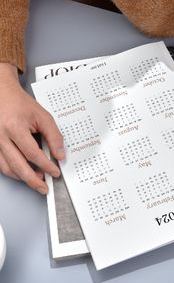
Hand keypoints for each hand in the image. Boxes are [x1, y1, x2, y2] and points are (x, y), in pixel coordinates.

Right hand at [0, 63, 64, 194]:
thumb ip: (54, 135)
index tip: (55, 171)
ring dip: (23, 178)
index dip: (45, 165)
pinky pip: (2, 165)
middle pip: (17, 166)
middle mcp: (1, 137)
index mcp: (14, 127)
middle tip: (45, 187)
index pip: (32, 153)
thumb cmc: (20, 104)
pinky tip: (25, 173)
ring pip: (7, 169)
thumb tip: (59, 155)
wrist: (1, 94)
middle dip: (33, 180)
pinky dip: (14, 172)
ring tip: (38, 180)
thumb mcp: (42, 116)